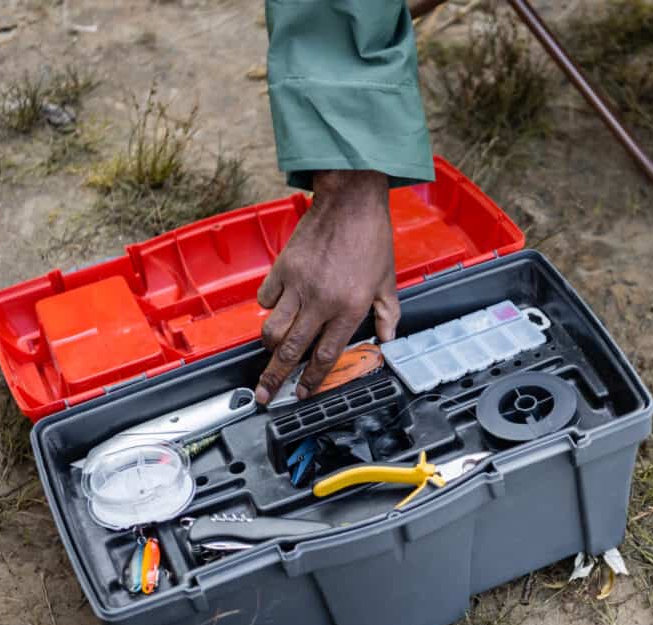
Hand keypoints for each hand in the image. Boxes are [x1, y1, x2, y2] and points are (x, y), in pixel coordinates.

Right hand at [254, 169, 398, 403]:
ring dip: (270, 346)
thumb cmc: (371, 239)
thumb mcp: (388, 281)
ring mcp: (298, 285)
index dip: (311, 380)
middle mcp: (321, 302)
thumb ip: (387, 313)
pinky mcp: (282, 268)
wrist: (350, 202)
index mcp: (349, 309)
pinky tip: (275, 308)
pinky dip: (268, 307)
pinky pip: (266, 298)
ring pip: (272, 328)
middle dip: (275, 377)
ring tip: (270, 354)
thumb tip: (387, 339)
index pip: (325, 356)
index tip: (301, 394)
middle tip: (264, 394)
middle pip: (291, 351)